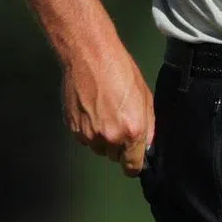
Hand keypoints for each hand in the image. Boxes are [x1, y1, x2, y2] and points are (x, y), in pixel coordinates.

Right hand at [60, 41, 153, 176]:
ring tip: (102, 111)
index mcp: (132, 131)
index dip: (133, 163)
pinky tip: (90, 107)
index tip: (132, 157)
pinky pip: (83, 136)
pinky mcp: (72, 127)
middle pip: (114, 156)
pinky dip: (87, 128)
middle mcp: (110, 137)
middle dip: (118, 144)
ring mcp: (88, 134)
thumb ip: (149, 124)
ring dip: (101, 137)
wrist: (89, 54)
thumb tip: (147, 142)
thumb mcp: (145, 95)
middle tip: (117, 120)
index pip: (132, 167)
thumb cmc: (120, 69)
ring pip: (97, 147)